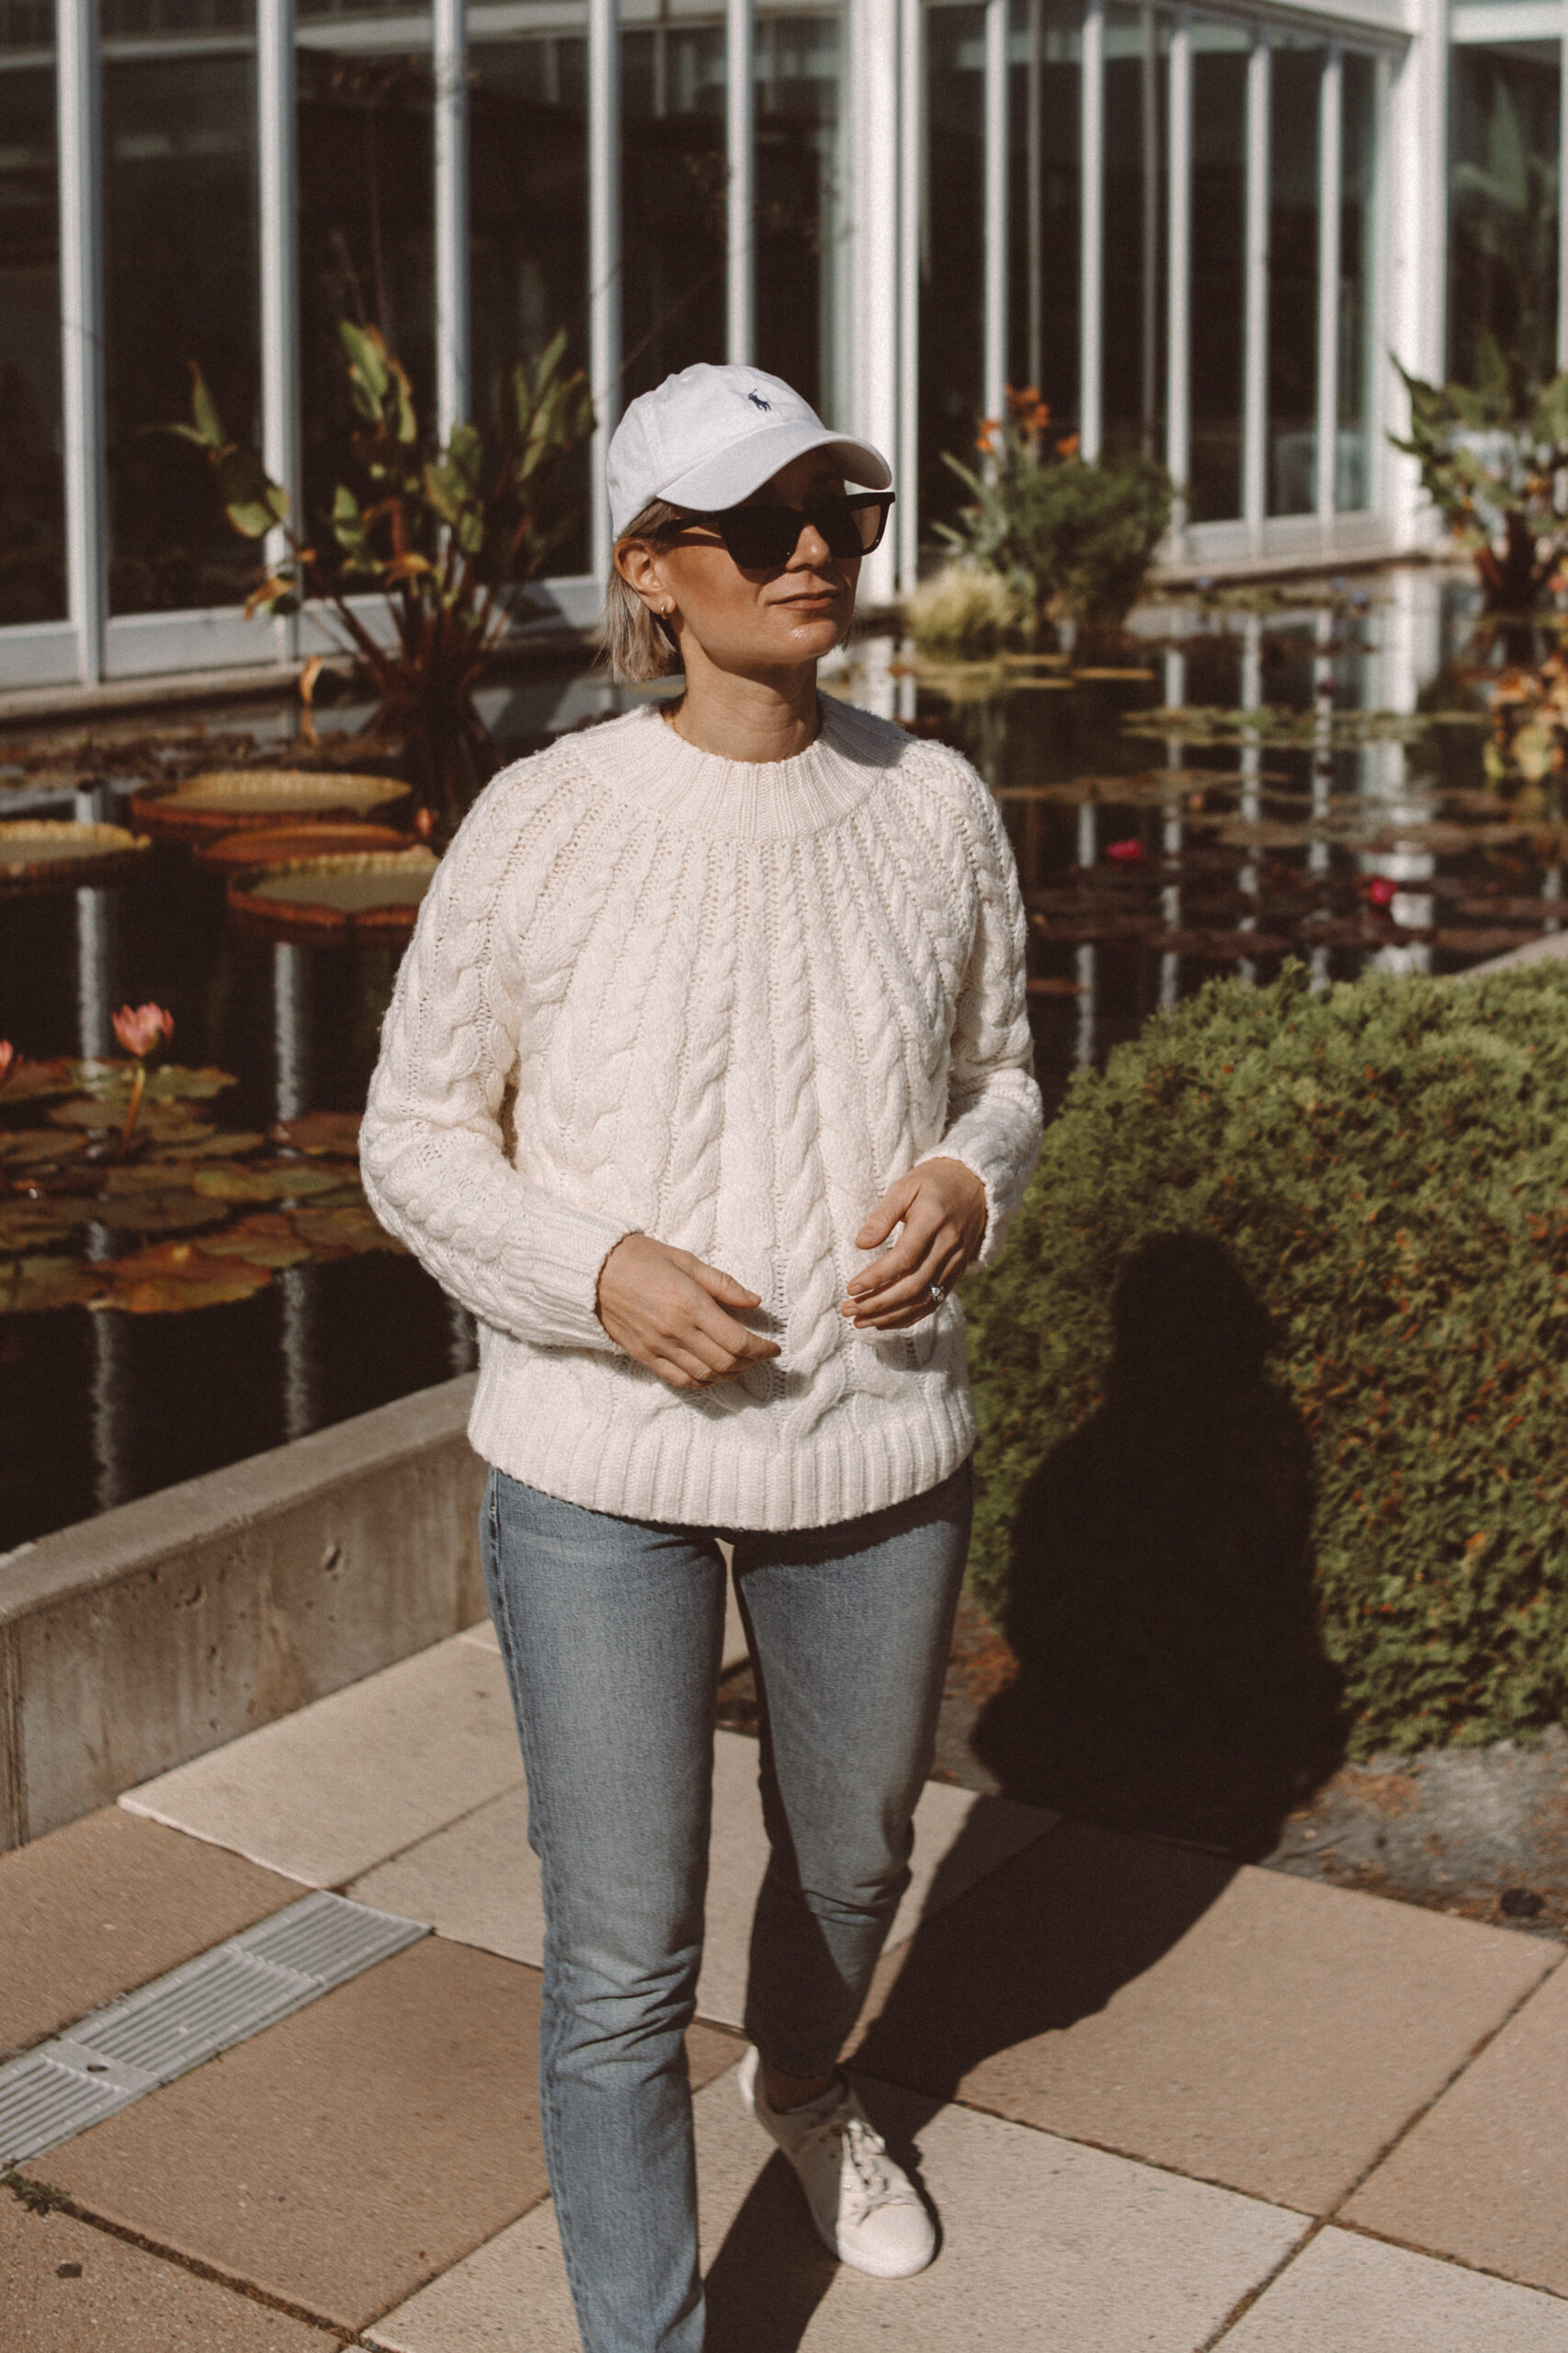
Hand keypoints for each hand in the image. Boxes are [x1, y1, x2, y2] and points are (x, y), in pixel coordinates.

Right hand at [597, 1234, 781, 1390]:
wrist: (594, 1270)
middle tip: (760, 1355)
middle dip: (751, 1363)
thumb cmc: (641, 1258)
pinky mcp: (644, 1356)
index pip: (737, 1341)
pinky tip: (713, 1374)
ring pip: (705, 1376)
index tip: (774, 1347)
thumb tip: (755, 1301)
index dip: (761, 1349)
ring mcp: (659, 1347)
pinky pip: (680, 1380)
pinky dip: (703, 1382)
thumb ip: (723, 1284)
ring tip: (741, 1364)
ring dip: (730, 1375)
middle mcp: (676, 1331)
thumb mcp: (687, 1261)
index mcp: (690, 1304)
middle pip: (725, 1363)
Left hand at [841, 1158, 986, 1330]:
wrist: (975, 1184)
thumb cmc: (933, 1182)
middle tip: (849, 1310)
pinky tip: (884, 1321)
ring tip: (860, 1321)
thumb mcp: (905, 1186)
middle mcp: (948, 1246)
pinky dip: (909, 1316)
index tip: (851, 1288)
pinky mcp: (957, 1272)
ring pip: (924, 1298)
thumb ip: (883, 1215)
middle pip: (913, 1285)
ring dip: (891, 1315)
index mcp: (933, 1221)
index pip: (905, 1258)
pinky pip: (935, 1301)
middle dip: (879, 1303)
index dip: (877, 1276)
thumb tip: (861, 1244)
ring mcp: (956, 1262)